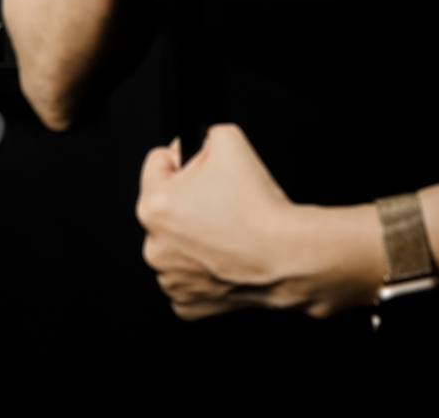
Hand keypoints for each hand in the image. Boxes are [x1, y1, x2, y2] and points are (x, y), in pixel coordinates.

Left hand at [136, 124, 383, 319]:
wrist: (284, 254)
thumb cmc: (257, 208)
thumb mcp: (229, 139)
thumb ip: (203, 134)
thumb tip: (196, 144)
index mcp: (153, 206)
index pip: (157, 163)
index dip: (183, 158)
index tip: (202, 168)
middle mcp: (153, 247)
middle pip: (165, 206)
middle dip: (189, 199)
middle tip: (221, 200)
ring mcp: (169, 279)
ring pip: (176, 243)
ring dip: (194, 234)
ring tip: (226, 229)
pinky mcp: (187, 304)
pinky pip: (188, 276)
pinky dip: (203, 266)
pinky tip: (225, 255)